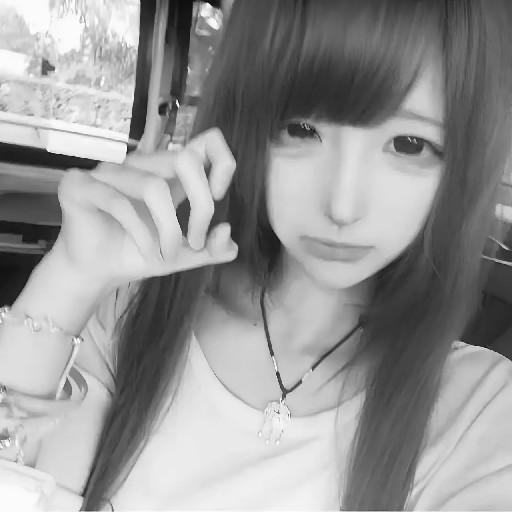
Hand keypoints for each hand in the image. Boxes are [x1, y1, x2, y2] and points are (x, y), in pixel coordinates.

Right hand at [53, 128, 237, 289]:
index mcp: (169, 173)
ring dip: (169, 230)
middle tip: (197, 241)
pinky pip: (119, 203)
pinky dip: (141, 235)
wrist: (97, 272)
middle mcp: (142, 165)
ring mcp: (109, 172)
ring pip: (153, 187)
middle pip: (185, 159)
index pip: (205, 142)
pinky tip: (147, 253)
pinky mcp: (80, 186)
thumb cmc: (140, 253)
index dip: (221, 164)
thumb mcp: (183, 255)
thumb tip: (228, 233)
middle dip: (201, 205)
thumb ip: (210, 248)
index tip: (219, 197)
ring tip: (168, 255)